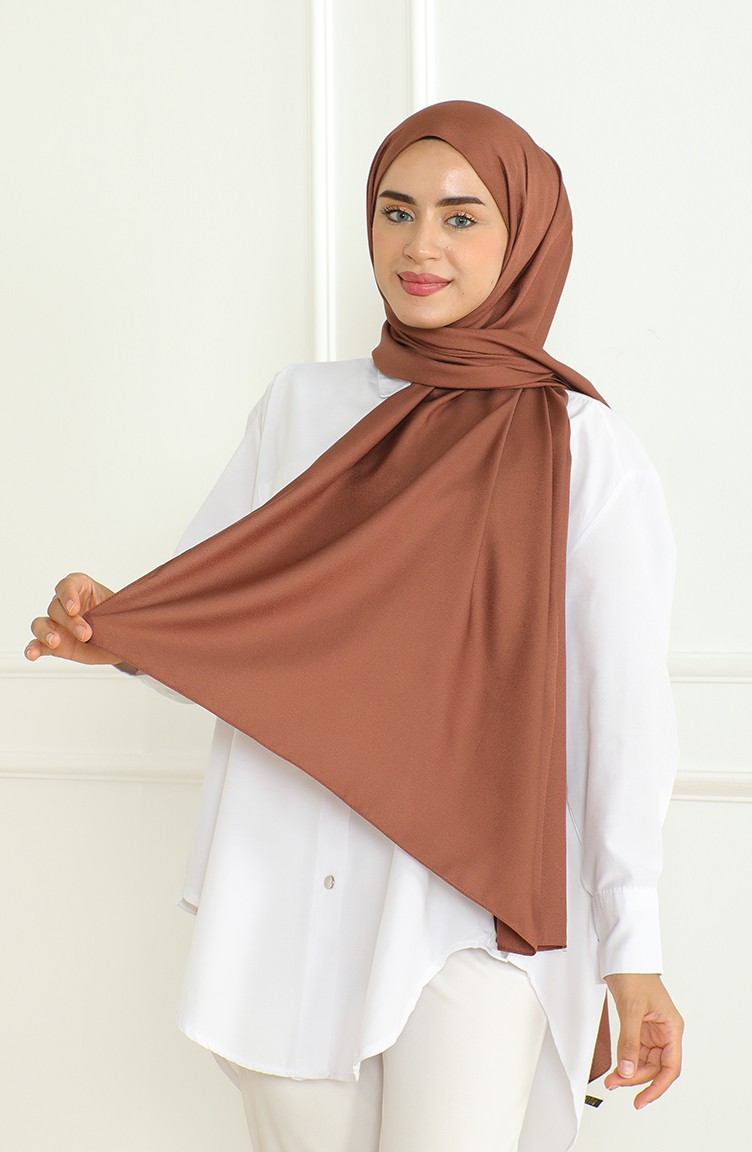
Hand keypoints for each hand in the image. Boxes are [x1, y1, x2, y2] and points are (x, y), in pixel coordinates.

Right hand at [25, 572, 120, 665]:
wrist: (122, 641)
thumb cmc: (120, 620)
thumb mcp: (121, 612)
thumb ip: (112, 611)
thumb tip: (115, 618)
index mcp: (82, 588)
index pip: (67, 585)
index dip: (68, 595)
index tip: (74, 609)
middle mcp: (65, 605)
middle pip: (56, 607)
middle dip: (70, 622)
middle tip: (86, 634)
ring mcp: (58, 624)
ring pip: (40, 623)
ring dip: (45, 632)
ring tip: (55, 642)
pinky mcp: (55, 643)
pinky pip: (38, 644)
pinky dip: (33, 648)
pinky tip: (32, 654)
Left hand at [603, 972, 683, 1108]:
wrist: (622, 957)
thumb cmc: (634, 974)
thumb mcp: (632, 1010)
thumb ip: (629, 1041)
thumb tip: (627, 1069)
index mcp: (671, 1027)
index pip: (670, 1066)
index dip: (658, 1086)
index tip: (643, 1099)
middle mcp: (664, 1031)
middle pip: (655, 1066)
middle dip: (636, 1078)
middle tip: (616, 1084)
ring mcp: (651, 1030)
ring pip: (644, 1061)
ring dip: (629, 1072)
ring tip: (612, 1080)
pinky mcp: (639, 1027)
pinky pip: (635, 1051)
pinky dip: (625, 1060)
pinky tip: (616, 1068)